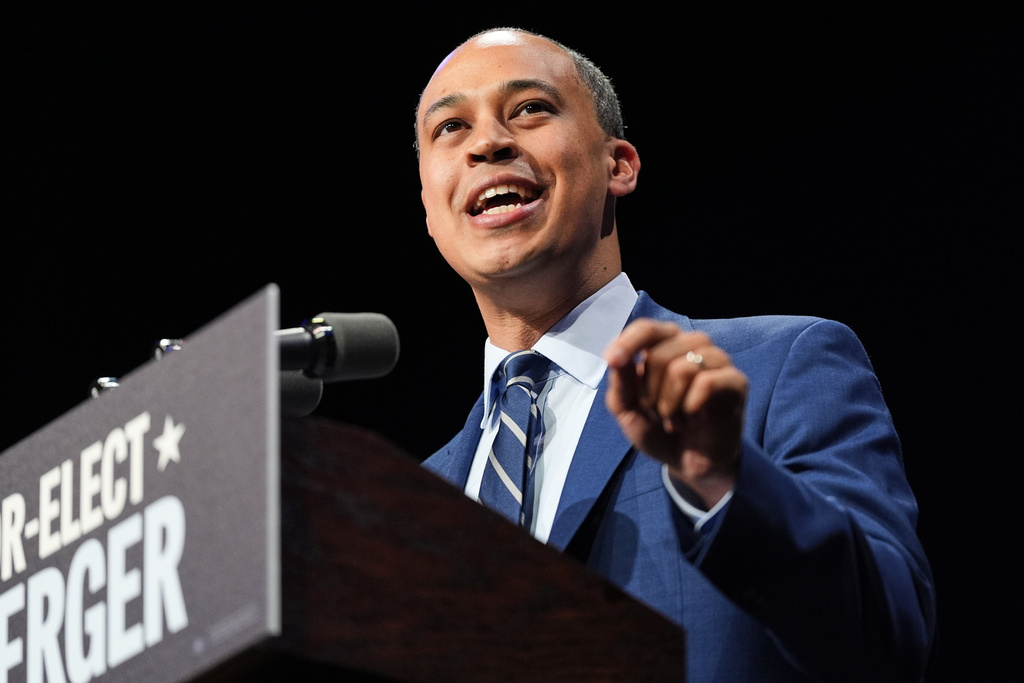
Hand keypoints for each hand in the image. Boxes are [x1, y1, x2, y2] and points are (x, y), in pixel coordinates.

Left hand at [604, 319, 747, 507]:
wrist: (688, 463)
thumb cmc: (658, 429)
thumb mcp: (627, 410)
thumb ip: (620, 383)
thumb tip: (615, 357)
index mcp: (665, 344)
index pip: (646, 329)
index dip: (627, 342)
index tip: (612, 360)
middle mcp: (693, 344)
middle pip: (658, 356)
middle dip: (649, 394)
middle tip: (658, 414)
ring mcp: (717, 360)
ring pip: (681, 370)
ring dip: (669, 406)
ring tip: (674, 420)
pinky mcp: (736, 381)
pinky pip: (706, 383)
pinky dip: (690, 409)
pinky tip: (693, 420)